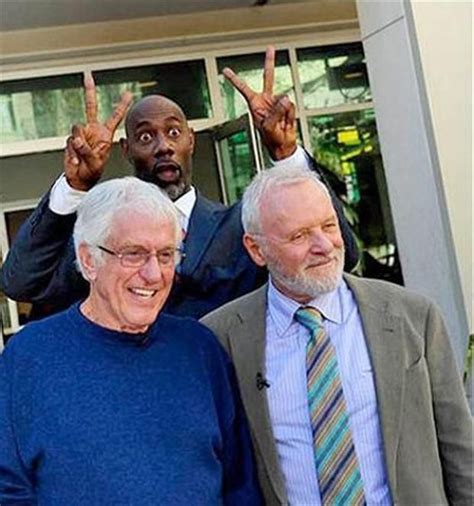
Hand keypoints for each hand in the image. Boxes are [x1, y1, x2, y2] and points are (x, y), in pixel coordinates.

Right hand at [64, 72, 132, 190]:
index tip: (129, 93)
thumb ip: (87, 150)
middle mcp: (93, 130)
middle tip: (88, 74)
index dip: (122, 106)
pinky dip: (73, 153)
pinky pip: (70, 142)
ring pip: (77, 130)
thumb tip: (76, 138)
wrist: (80, 178)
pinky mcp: (70, 140)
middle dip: (89, 91)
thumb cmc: (92, 171)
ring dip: (80, 145)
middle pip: (91, 107)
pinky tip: (76, 161)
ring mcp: (81, 134)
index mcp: (105, 135)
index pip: (115, 117)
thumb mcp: (95, 162)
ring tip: (83, 158)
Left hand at [223, 46, 296, 159]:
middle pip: (268, 77)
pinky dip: (290, 115)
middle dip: (270, 62)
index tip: (225, 70)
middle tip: (270, 48)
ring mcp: (277, 102)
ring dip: (283, 113)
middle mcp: (266, 100)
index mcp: (255, 105)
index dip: (235, 80)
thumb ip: (276, 111)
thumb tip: (286, 98)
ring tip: (279, 124)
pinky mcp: (288, 107)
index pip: (243, 89)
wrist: (283, 146)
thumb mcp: (268, 127)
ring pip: (284, 98)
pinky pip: (291, 106)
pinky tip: (286, 123)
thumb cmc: (271, 139)